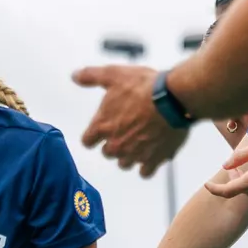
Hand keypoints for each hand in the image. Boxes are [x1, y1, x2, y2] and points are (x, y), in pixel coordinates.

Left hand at [74, 64, 188, 176]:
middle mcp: (115, 145)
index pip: (87, 141)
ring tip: (140, 140)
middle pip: (107, 153)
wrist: (172, 99)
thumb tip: (75, 76)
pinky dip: (147, 165)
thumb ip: (92, 76)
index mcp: (102, 127)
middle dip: (114, 143)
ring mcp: (134, 155)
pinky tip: (152, 153)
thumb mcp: (114, 75)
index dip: (94, 135)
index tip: (102, 129)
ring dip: (129, 155)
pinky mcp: (153, 160)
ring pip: (124, 163)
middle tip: (126, 129)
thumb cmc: (143, 87)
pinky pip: (145, 172)